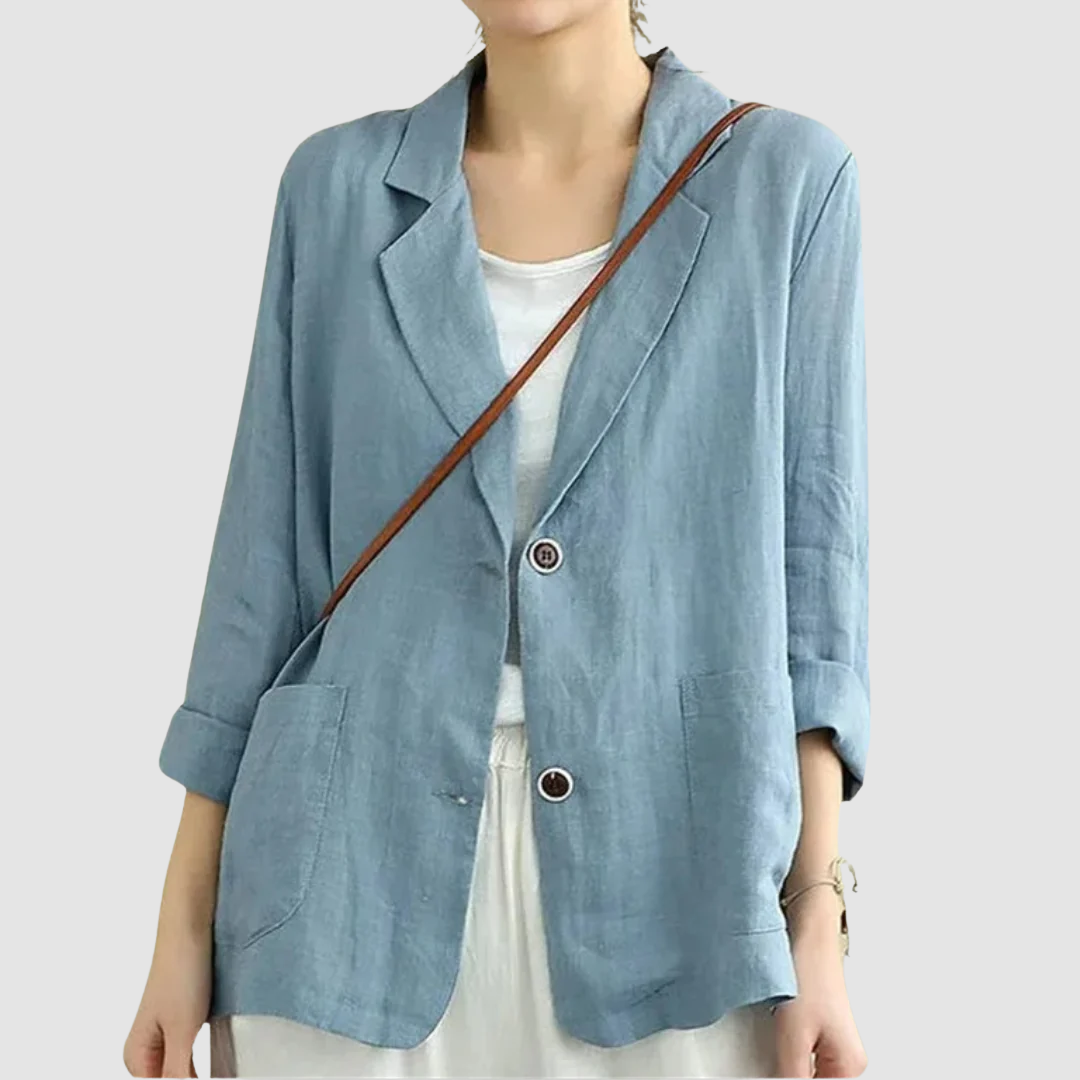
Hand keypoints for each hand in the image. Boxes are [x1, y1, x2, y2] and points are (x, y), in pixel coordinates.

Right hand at [123, 922, 211, 1077]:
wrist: (191, 928)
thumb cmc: (181, 970)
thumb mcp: (182, 1031)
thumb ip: (178, 1074)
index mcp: (136, 1057)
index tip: (210, 1078)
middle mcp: (147, 1050)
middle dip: (192, 1079)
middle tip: (217, 1073)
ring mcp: (166, 1036)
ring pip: (183, 1073)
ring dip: (198, 1075)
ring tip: (219, 1071)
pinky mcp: (185, 1023)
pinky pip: (193, 1056)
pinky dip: (206, 1064)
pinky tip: (220, 1066)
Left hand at [773, 889, 867, 1076]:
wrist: (806, 932)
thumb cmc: (809, 971)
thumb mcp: (793, 1035)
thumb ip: (791, 1075)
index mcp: (849, 1066)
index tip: (777, 1073)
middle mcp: (845, 1057)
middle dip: (790, 1075)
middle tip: (777, 1056)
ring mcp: (832, 1042)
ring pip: (808, 1072)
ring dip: (788, 1067)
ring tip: (778, 1041)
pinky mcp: (817, 1028)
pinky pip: (802, 1055)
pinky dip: (787, 1052)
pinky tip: (777, 1036)